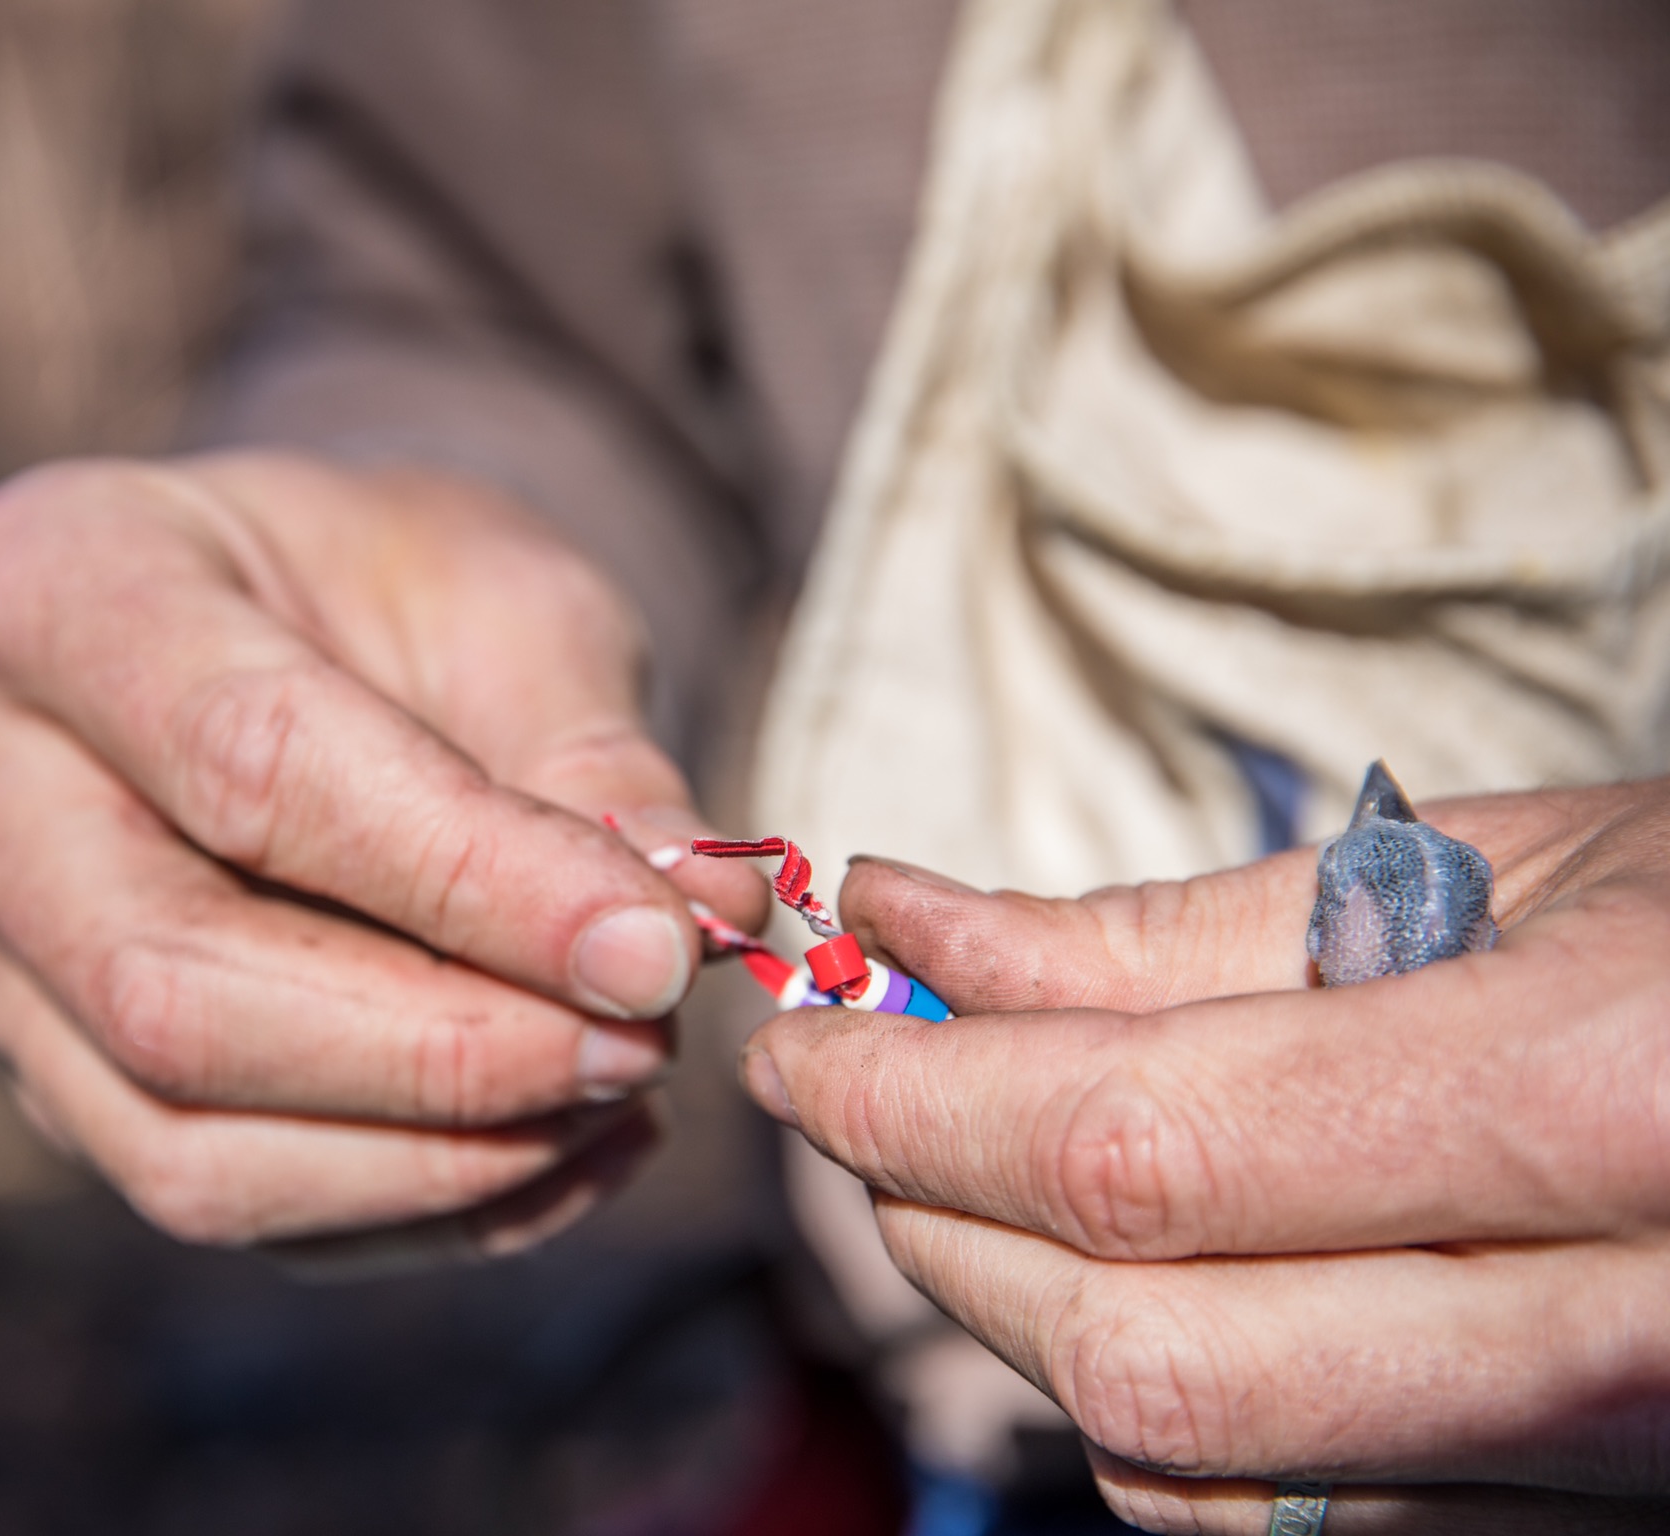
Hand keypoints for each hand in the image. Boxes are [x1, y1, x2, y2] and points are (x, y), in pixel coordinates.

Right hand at [0, 454, 763, 1256]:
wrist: (308, 635)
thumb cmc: (401, 592)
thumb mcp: (513, 602)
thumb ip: (594, 757)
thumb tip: (699, 923)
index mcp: (47, 580)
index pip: (244, 762)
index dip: (465, 880)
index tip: (656, 950)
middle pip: (170, 987)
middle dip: (443, 1051)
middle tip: (645, 1039)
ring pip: (183, 1146)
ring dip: (441, 1158)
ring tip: (625, 1089)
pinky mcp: (64, 1081)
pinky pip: (231, 1206)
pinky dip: (426, 1208)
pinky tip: (571, 1142)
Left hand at [740, 780, 1669, 1530]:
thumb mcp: (1485, 864)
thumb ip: (1175, 930)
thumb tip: (912, 928)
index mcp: (1612, 1101)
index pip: (1143, 1150)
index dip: (917, 1096)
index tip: (800, 1028)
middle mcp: (1624, 1334)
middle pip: (1141, 1350)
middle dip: (930, 1213)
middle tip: (846, 1086)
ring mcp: (1615, 1467)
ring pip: (1195, 1468)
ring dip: (1006, 1313)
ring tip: (950, 1160)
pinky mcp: (1587, 1528)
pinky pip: (1288, 1516)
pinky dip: (1139, 1400)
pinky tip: (1107, 1265)